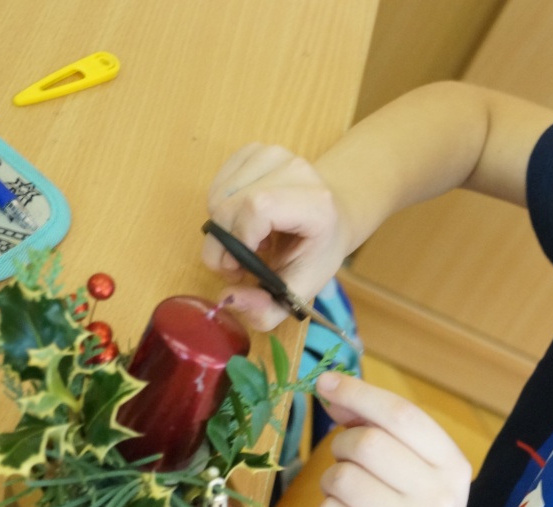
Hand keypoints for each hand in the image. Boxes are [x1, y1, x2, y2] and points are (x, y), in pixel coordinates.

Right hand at [202, 143, 350, 329]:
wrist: (334, 213)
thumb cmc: (318, 251)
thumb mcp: (301, 290)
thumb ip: (267, 309)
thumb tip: (228, 299)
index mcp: (316, 204)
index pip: (258, 208)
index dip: (238, 240)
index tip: (239, 267)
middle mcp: (297, 171)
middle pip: (231, 204)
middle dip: (222, 243)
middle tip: (238, 263)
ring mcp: (275, 154)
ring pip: (219, 195)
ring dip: (221, 227)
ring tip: (248, 240)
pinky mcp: (256, 150)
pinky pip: (218, 183)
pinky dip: (220, 207)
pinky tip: (245, 220)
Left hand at [315, 371, 494, 506]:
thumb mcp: (423, 475)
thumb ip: (386, 434)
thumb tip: (335, 395)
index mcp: (452, 465)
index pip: (402, 415)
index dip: (359, 393)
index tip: (326, 383)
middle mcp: (437, 495)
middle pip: (367, 443)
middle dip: (343, 445)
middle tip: (347, 460)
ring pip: (342, 478)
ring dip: (332, 481)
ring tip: (350, 497)